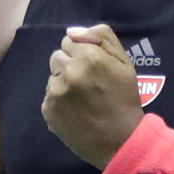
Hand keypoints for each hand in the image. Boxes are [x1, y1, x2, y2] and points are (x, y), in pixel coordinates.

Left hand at [41, 23, 142, 168]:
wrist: (120, 141)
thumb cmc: (125, 99)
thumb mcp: (124, 63)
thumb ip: (103, 38)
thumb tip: (73, 31)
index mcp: (89, 57)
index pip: (69, 41)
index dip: (82, 53)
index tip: (92, 67)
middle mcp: (69, 72)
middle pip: (57, 57)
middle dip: (70, 65)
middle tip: (87, 83)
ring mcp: (56, 93)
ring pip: (53, 77)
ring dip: (63, 83)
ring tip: (82, 99)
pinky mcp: (48, 110)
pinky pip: (49, 97)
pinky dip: (59, 102)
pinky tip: (75, 111)